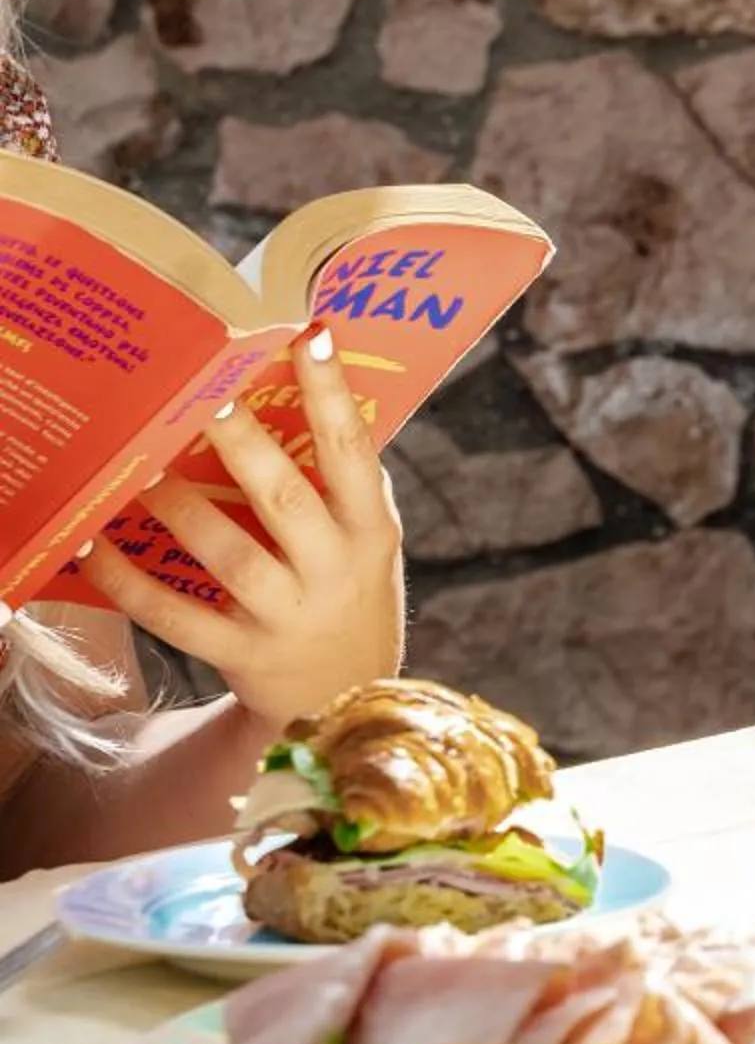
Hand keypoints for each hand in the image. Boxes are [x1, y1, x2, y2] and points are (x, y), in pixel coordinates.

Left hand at [83, 328, 407, 735]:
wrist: (351, 706)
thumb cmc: (353, 597)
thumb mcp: (371, 544)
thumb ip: (342, 488)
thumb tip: (301, 399)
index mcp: (371, 532)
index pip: (355, 452)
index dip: (334, 394)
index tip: (311, 337)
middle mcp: (332, 571)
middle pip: (283, 498)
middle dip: (241, 442)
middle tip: (203, 393)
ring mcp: (285, 616)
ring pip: (225, 554)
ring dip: (177, 506)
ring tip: (140, 465)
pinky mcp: (239, 653)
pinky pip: (174, 615)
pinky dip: (128, 581)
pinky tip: (94, 545)